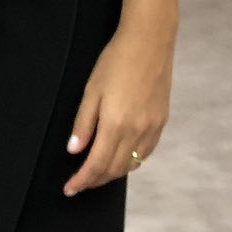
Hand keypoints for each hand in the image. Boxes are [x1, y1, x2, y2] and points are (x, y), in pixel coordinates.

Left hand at [62, 23, 174, 194]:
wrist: (150, 42)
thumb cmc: (116, 61)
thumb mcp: (91, 90)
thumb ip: (83, 123)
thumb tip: (75, 150)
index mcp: (116, 124)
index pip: (96, 164)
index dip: (82, 180)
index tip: (70, 189)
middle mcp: (137, 131)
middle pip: (115, 169)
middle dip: (96, 180)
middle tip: (80, 183)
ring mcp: (152, 128)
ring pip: (132, 164)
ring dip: (113, 173)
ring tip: (96, 174)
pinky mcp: (161, 122)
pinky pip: (146, 153)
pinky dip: (132, 161)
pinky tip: (121, 158)